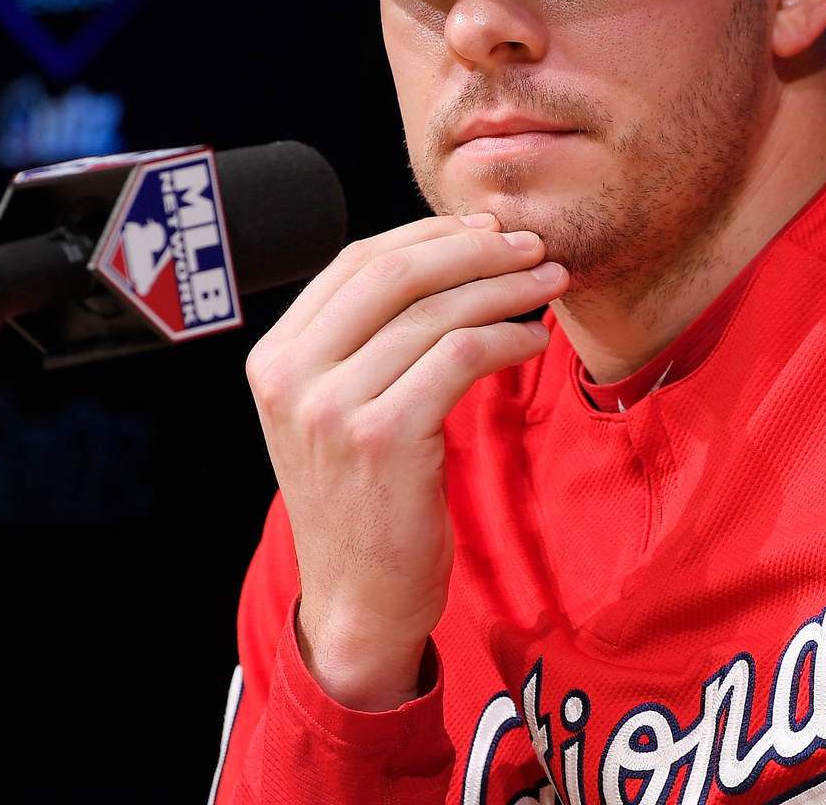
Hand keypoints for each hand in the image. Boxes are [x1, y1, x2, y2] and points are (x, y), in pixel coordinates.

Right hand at [245, 213, 566, 710]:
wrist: (358, 597)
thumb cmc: (364, 497)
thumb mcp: (335, 410)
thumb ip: (363, 340)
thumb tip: (446, 253)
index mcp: (275, 357)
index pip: (356, 262)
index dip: (428, 233)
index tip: (487, 227)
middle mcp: (292, 375)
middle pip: (395, 273)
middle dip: (474, 248)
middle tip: (532, 245)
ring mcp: (332, 407)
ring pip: (435, 312)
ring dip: (505, 288)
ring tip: (550, 284)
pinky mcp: (383, 437)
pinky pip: (461, 357)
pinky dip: (508, 337)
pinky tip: (535, 341)